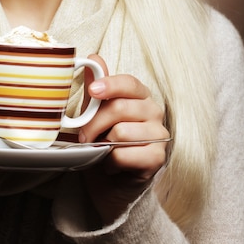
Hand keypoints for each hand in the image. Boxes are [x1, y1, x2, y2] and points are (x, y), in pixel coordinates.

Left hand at [80, 55, 169, 223]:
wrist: (110, 184)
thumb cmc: (104, 144)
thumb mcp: (95, 114)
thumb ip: (96, 89)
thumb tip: (92, 59)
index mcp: (139, 96)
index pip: (129, 83)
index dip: (110, 84)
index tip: (93, 91)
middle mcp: (154, 111)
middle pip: (120, 107)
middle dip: (94, 123)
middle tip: (83, 135)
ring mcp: (159, 135)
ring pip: (121, 131)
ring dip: (102, 144)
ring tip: (100, 150)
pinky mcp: (157, 158)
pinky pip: (125, 154)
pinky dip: (111, 161)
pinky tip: (111, 165)